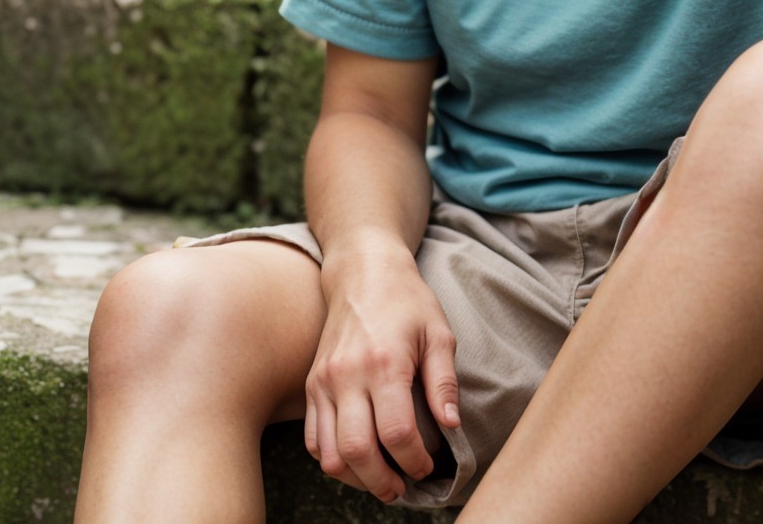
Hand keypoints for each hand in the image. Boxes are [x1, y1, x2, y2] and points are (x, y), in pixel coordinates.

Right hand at [305, 254, 461, 501]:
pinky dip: (332, 460)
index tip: (428, 467)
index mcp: (384, 363)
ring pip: (328, 453)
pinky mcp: (311, 385)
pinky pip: (312, 439)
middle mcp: (347, 375)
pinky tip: (356, 462)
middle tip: (403, 488)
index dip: (414, 460)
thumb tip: (451, 426)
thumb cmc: (407, 301)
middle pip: (357, 451)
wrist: (362, 273)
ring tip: (380, 482)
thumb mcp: (438, 334)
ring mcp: (323, 382)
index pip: (396, 432)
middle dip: (383, 482)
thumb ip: (444, 383)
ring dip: (355, 478)